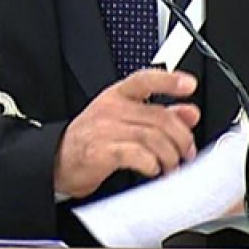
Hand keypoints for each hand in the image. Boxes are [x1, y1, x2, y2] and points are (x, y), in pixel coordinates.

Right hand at [54, 69, 199, 198]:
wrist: (58, 161)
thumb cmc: (93, 139)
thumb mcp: (125, 119)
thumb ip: (159, 114)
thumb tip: (190, 112)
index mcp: (118, 95)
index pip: (145, 79)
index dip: (168, 80)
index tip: (190, 85)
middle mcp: (112, 108)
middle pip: (159, 116)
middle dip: (181, 137)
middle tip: (186, 152)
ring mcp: (105, 129)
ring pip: (152, 137)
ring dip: (169, 156)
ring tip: (171, 166)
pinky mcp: (101, 152)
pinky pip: (136, 155)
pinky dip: (151, 164)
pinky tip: (153, 169)